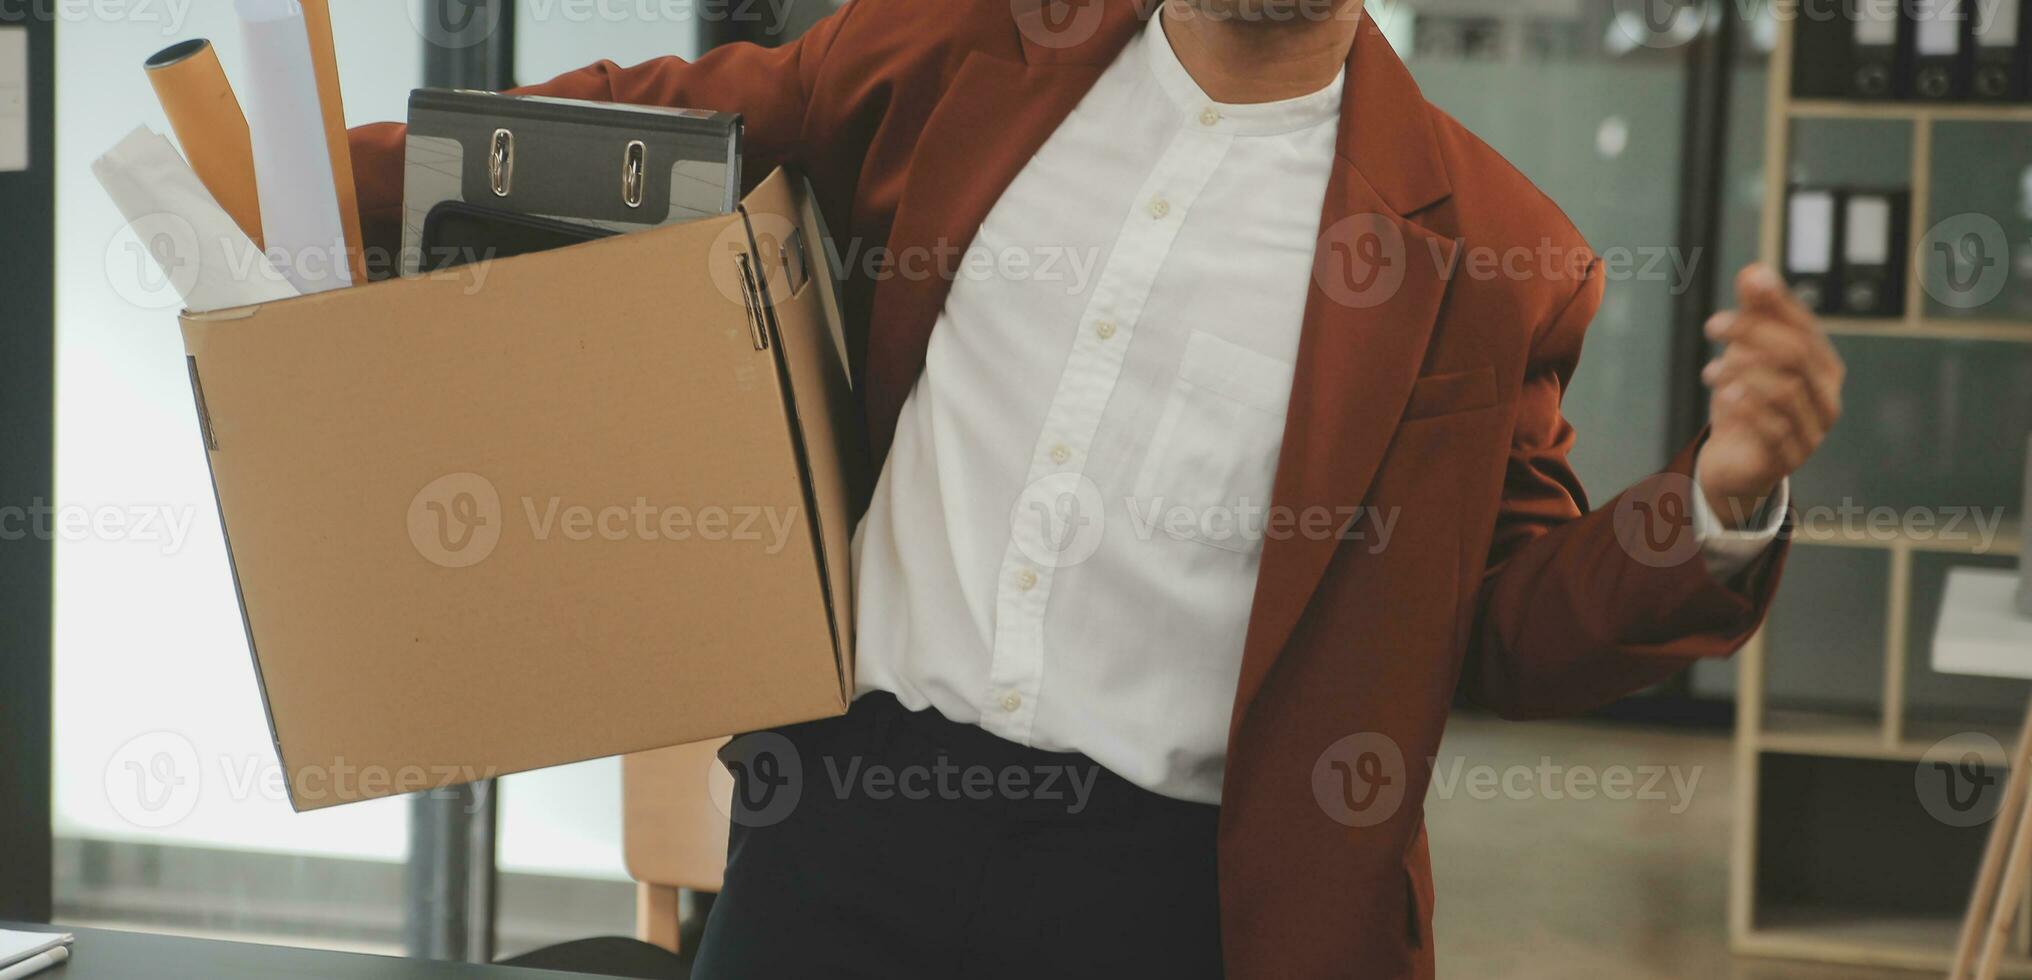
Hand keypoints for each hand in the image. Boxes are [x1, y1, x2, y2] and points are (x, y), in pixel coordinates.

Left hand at [1696, 264, 1844, 528]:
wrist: (1736, 461)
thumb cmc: (1747, 400)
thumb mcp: (1746, 354)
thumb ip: (1755, 314)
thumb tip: (1754, 271)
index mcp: (1821, 364)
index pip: (1804, 325)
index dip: (1777, 303)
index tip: (1747, 282)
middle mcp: (1826, 395)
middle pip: (1795, 353)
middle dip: (1751, 332)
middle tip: (1712, 324)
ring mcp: (1813, 429)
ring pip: (1785, 390)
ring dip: (1742, 372)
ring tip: (1712, 371)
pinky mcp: (1791, 458)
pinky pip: (1774, 430)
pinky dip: (1747, 408)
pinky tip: (1725, 397)